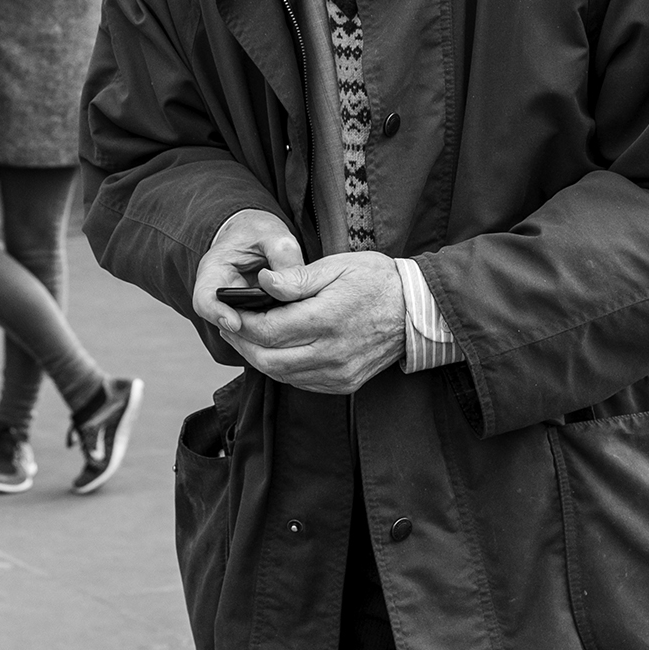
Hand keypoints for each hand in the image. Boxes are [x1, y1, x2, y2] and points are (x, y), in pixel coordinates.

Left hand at [192, 210, 406, 392]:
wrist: (418, 311)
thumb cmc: (376, 281)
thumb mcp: (337, 266)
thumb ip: (296, 278)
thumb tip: (262, 281)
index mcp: (327, 320)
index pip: (267, 330)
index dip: (241, 323)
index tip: (230, 310)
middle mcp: (331, 353)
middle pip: (267, 358)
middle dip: (242, 344)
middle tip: (230, 325)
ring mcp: (338, 373)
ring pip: (281, 375)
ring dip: (258, 358)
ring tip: (246, 337)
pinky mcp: (344, 383)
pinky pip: (300, 382)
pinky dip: (281, 368)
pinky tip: (275, 350)